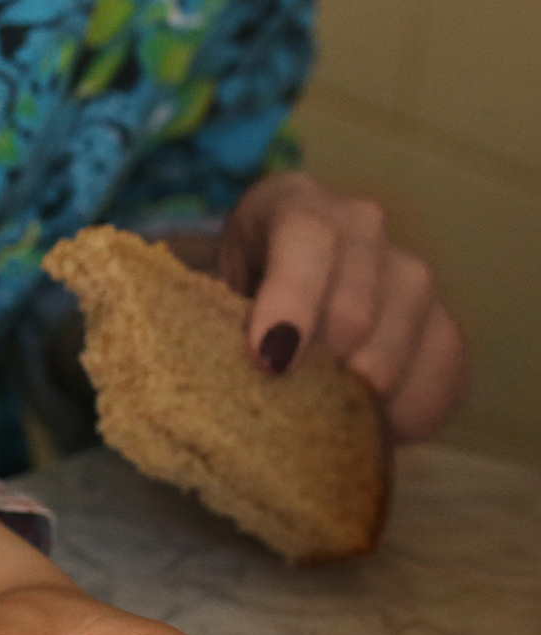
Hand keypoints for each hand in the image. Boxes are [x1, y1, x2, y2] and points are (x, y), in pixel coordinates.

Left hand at [220, 171, 465, 439]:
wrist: (278, 291)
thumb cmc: (230, 293)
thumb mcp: (203, 292)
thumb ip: (202, 319)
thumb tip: (187, 376)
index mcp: (292, 205)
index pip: (305, 237)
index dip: (291, 300)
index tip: (269, 361)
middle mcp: (359, 225)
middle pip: (359, 298)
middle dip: (328, 360)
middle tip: (297, 404)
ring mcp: (408, 269)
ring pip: (412, 330)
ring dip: (372, 389)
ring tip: (331, 421)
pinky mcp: (441, 318)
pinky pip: (447, 364)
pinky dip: (414, 406)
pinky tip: (378, 428)